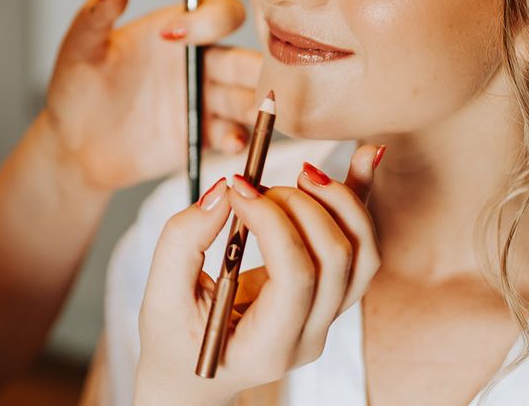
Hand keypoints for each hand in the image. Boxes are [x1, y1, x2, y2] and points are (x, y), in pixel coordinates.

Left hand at [44, 0, 260, 189]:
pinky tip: (231, 142)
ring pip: (247, 98)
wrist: (75, 147)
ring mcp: (206, 101)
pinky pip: (232, 134)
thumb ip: (95, 16)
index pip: (217, 15)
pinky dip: (239, 138)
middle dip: (259, 70)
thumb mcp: (79, 50)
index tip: (173, 36)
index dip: (209, 21)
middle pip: (245, 60)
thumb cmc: (77, 91)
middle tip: (261, 80)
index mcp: (180, 33)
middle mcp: (201, 64)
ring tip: (259, 113)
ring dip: (258, 106)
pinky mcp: (205, 135)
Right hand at [134, 144, 383, 405]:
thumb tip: (223, 191)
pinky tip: (366, 156)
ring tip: (304, 171)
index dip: (273, 223)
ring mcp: (330, 312)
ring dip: (340, 199)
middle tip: (257, 187)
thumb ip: (183, 243)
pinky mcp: (334, 287)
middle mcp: (311, 333)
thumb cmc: (177, 339)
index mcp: (269, 347)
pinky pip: (362, 240)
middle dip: (300, 207)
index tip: (238, 188)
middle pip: (337, 259)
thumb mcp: (161, 299)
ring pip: (363, 250)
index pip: (296, 278)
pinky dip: (362, 197)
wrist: (198, 372)